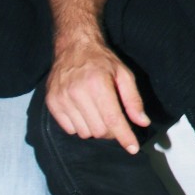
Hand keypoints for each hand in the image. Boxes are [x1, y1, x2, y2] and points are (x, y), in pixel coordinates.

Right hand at [46, 38, 150, 153]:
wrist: (73, 46)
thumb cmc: (102, 60)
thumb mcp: (124, 74)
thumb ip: (133, 100)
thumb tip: (142, 122)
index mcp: (98, 83)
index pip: (113, 119)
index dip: (124, 136)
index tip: (133, 148)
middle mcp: (77, 92)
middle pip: (99, 130)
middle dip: (111, 130)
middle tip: (114, 118)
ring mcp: (62, 98)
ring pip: (85, 133)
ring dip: (95, 128)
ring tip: (98, 111)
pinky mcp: (52, 103)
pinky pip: (70, 130)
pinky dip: (80, 126)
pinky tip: (84, 111)